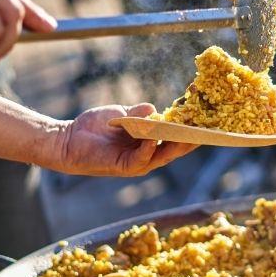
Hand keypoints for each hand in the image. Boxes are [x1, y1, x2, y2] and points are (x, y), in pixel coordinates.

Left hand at [48, 103, 197, 176]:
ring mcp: (137, 163)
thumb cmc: (96, 127)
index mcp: (149, 142)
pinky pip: (140, 159)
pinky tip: (153, 140)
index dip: (189, 127)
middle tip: (205, 129)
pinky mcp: (123, 167)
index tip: (203, 115)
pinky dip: (147, 149)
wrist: (69, 140)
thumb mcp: (122, 116)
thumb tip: (154, 109)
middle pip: (174, 149)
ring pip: (162, 156)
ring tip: (187, 135)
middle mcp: (147, 155)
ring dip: (174, 146)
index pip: (174, 137)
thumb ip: (138, 114)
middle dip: (190, 139)